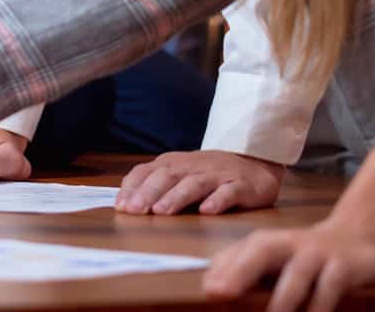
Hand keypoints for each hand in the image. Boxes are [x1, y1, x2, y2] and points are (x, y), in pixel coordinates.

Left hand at [118, 149, 284, 214]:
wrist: (252, 164)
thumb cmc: (207, 174)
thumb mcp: (178, 174)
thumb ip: (153, 185)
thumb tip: (124, 204)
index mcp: (172, 164)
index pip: (147, 172)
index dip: (133, 188)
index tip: (121, 206)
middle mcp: (192, 167)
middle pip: (167, 177)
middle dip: (149, 193)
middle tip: (136, 211)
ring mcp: (217, 175)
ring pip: (194, 184)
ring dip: (177, 197)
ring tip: (162, 211)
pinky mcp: (240, 186)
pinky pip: (228, 192)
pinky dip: (217, 200)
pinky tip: (207, 210)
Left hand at [204, 220, 374, 311]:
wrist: (358, 236)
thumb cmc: (304, 254)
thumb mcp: (274, 256)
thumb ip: (243, 266)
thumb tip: (210, 286)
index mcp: (265, 243)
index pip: (237, 254)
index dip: (221, 272)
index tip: (208, 292)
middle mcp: (288, 244)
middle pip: (261, 252)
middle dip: (240, 272)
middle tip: (221, 293)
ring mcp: (317, 254)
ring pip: (296, 274)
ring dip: (282, 299)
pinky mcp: (343, 266)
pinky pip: (330, 287)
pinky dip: (320, 305)